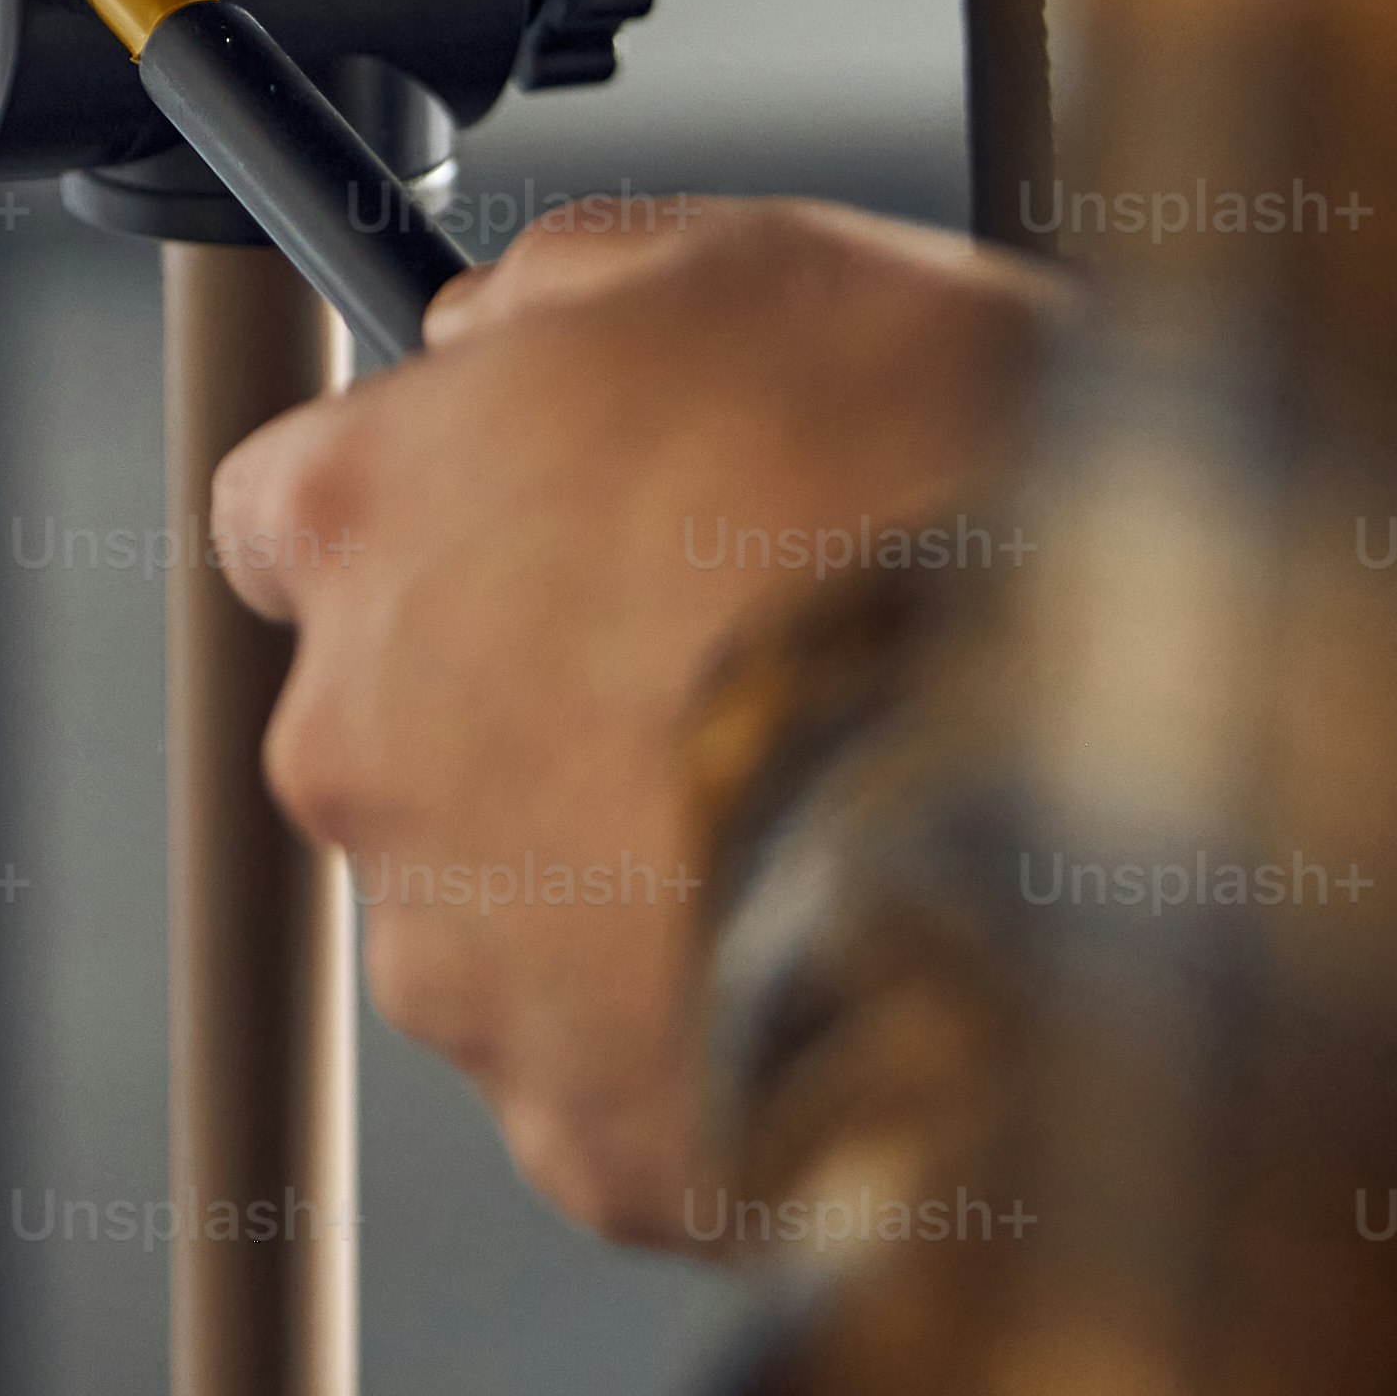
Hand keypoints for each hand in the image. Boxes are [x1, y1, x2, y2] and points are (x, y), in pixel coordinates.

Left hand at [210, 198, 1056, 1246]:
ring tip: (828, 828)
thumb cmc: (942, 488)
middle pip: (401, 732)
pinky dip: (711, 1044)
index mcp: (368, 520)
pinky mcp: (586, 1131)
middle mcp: (359, 747)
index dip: (428, 518)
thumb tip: (494, 323)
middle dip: (538, 711)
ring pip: (504, 918)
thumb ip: (570, 284)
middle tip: (743, 685)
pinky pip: (622, 1084)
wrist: (1104, 771)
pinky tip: (851, 962)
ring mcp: (463, 960)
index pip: (291, 519)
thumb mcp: (759, 264)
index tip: (529, 529)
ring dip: (622, 881)